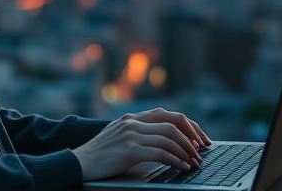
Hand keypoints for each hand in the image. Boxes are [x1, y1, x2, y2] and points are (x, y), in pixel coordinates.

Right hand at [71, 107, 212, 180]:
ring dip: (187, 151)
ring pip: (170, 138)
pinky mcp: (130, 150)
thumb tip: (164, 142)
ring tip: (195, 163)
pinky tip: (182, 167)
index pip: (168, 114)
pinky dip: (176, 160)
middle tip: (202, 150)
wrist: (79, 163)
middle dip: (193, 136)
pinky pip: (161, 153)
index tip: (199, 138)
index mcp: (132, 118)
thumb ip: (137, 133)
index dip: (188, 125)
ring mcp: (131, 135)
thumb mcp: (118, 136)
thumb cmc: (100, 155)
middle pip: (173, 123)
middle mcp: (133, 122)